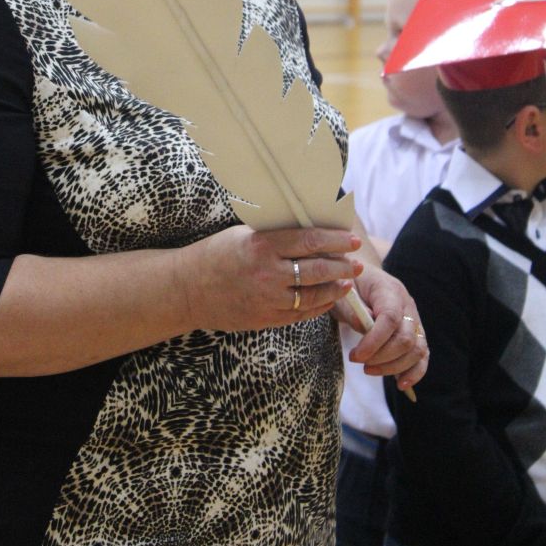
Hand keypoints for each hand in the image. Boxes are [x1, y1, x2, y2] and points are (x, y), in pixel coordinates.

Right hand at [180, 224, 362, 332]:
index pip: (309, 240)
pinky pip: (301, 314)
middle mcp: (267, 272)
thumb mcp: (243, 234)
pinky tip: (328, 299)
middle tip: (358, 262)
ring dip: (335, 288)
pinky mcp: (265, 318)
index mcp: (262, 245)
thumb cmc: (215, 254)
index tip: (352, 239)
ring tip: (348, 281)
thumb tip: (309, 227)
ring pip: (313, 295)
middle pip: (317, 269)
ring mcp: (267, 298)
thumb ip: (274, 234)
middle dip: (343, 265)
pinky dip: (319, 306)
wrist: (187, 289)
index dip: (335, 240)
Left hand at [339, 264, 428, 392]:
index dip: (374, 341)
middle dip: (382, 357)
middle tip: (357, 361)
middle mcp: (408, 304)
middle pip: (405, 338)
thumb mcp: (341, 293)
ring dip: (394, 367)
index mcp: (389, 289)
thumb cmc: (348, 286)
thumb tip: (363, 328)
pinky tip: (401, 384)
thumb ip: (351, 309)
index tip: (355, 356)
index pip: (390, 318)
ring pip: (417, 350)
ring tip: (369, 370)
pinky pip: (423, 356)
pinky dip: (414, 372)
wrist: (361, 277)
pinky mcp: (416, 333)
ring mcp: (415, 319)